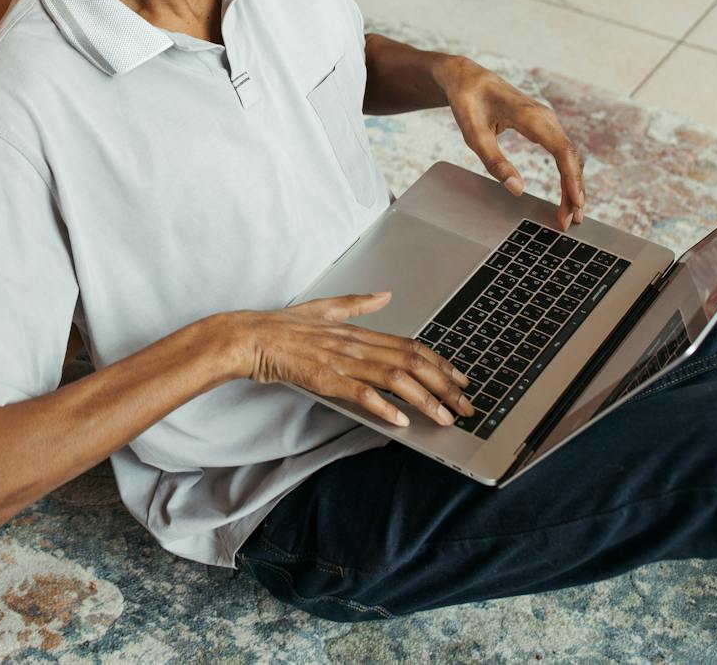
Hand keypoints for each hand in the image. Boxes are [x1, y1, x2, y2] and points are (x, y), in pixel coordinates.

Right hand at [231, 295, 472, 427]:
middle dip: (444, 386)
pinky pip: (359, 392)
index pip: (410, 346)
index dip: (441, 364)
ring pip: (393, 377)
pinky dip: (383, 406)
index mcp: (357, 331)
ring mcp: (341, 360)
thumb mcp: (325, 308)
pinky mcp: (324, 377)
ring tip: (444, 418)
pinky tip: (399, 421)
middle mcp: (355, 344)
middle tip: (465, 406)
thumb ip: (357, 304)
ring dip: (424, 400)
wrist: (250, 337)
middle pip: (411, 362)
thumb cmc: (282, 328)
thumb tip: (385, 295)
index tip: (460, 381)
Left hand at [437, 56, 585, 228]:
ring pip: (570, 156)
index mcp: (530, 117)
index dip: (571, 178)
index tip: (575, 202)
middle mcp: (545, 118)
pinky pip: (563, 153)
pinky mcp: (544, 127)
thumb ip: (494, 162)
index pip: (561, 151)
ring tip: (572, 214)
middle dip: (575, 190)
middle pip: (571, 157)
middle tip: (573, 221)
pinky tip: (567, 194)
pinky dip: (568, 175)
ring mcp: (547, 121)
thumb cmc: (469, 103)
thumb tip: (517, 189)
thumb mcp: (474, 134)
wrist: (468, 79)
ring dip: (574, 185)